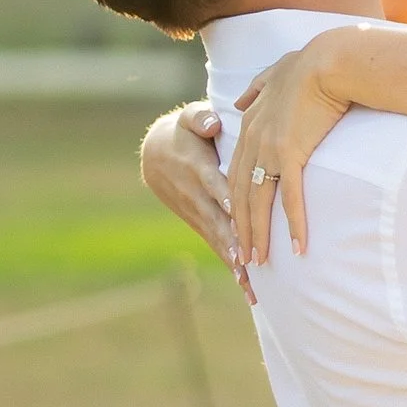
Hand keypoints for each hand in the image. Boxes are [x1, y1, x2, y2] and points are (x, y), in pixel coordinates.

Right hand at [140, 104, 241, 283]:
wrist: (156, 155)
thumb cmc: (184, 132)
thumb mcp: (189, 118)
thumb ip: (199, 118)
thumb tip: (211, 124)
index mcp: (197, 169)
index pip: (212, 184)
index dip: (223, 197)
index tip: (235, 210)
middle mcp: (197, 196)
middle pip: (217, 221)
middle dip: (232, 241)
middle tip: (248, 261)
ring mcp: (198, 214)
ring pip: (218, 240)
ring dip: (233, 262)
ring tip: (250, 285)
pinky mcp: (202, 225)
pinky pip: (218, 246)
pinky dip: (231, 266)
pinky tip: (247, 288)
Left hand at [231, 32, 354, 264]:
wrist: (328, 60)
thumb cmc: (309, 63)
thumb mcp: (273, 73)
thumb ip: (254, 89)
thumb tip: (238, 101)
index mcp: (249, 124)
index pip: (235, 172)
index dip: (234, 201)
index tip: (237, 224)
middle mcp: (253, 139)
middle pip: (240, 193)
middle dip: (240, 228)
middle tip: (243, 255)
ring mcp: (269, 148)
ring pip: (258, 201)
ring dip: (259, 234)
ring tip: (260, 261)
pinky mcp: (291, 153)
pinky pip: (290, 197)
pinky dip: (292, 224)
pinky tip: (297, 247)